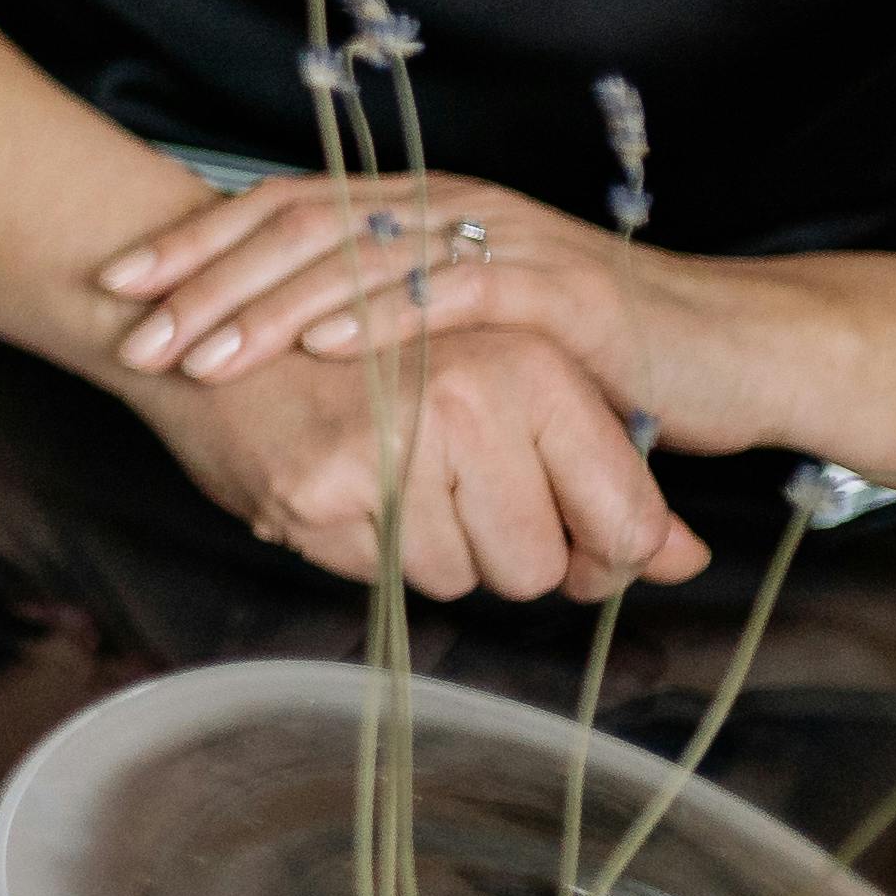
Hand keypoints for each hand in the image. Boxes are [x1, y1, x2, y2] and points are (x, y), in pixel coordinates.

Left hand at [102, 170, 763, 445]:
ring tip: (200, 351)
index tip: (117, 289)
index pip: (283, 208)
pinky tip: (323, 348)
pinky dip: (381, 318)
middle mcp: (449, 208)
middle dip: (206, 283)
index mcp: (417, 208)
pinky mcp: (556, 290)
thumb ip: (381, 324)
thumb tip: (272, 347)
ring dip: (269, 306)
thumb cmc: (584, 351)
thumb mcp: (461, 334)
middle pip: (302, 227)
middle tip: (137, 336)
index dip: (195, 245)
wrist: (730, 353)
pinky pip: (452, 294)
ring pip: (361, 256)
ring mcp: (503, 241)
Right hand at [122, 330, 709, 600]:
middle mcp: (469, 402)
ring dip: (431, 550)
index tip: (578, 550)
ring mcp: (390, 450)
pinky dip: (367, 547)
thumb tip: (688, 562)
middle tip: (458, 501)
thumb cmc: (372, 353)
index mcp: (531, 366)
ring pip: (457, 577)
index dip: (605, 556)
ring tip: (393, 478)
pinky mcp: (317, 493)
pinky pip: (382, 575)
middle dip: (504, 554)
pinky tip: (344, 486)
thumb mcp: (507, 383)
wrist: (207, 318)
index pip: (624, 518)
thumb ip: (605, 471)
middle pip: (537, 567)